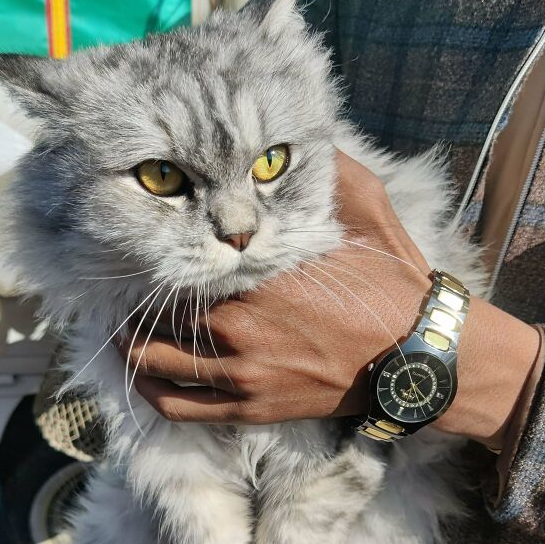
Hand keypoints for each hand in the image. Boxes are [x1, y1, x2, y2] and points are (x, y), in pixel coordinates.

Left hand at [117, 151, 540, 448]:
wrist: (420, 357)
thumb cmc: (391, 286)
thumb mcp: (367, 214)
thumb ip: (331, 172)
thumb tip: (313, 135)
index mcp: (260, 275)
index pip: (182, 265)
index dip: (155, 258)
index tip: (143, 251)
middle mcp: (240, 326)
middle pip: (155, 315)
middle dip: (133, 303)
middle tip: (124, 292)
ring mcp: (242, 373)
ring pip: (154, 364)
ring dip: (130, 347)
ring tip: (124, 333)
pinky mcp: (250, 408)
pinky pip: (178, 407)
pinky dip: (150, 392)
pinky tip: (145, 377)